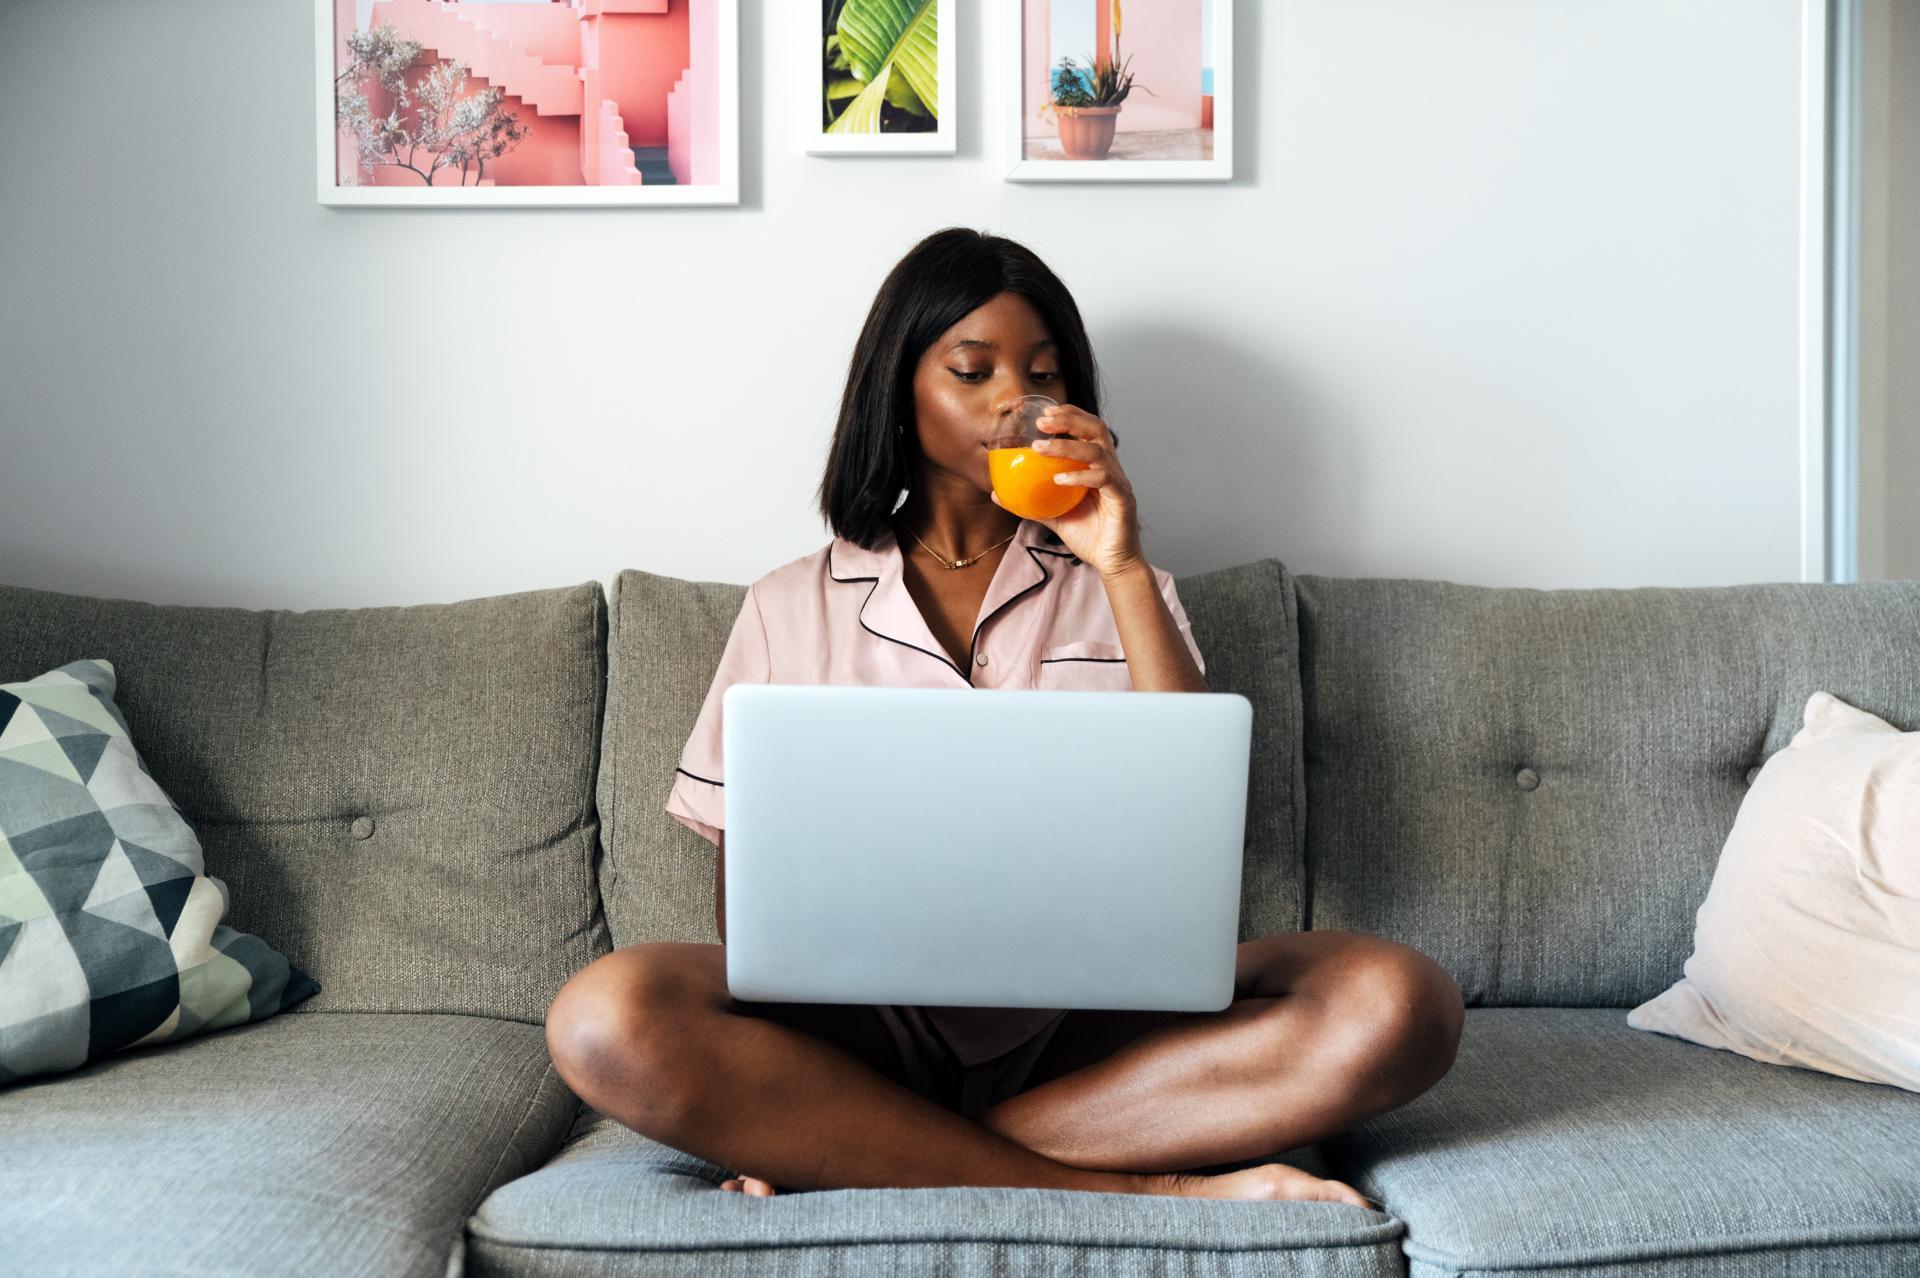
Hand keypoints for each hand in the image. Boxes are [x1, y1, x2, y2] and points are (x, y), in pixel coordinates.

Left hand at [991, 404, 1143, 579]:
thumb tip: (997, 494)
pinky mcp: (1122, 498)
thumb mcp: (1053, 515)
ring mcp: (1118, 481)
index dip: (1069, 415)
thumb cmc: (1087, 535)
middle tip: (1042, 421)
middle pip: (1096, 429)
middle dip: (1069, 420)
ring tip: (1041, 447)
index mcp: (1097, 466)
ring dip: (1067, 446)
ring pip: (1097, 451)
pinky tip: (1059, 479)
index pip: (1088, 429)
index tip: (1045, 412)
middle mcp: (1111, 468)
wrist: (1110, 562)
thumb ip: (1030, 502)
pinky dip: (1080, 475)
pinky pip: (1103, 478)